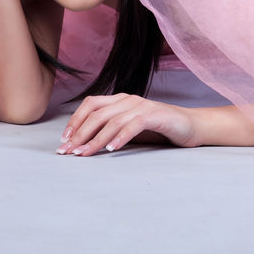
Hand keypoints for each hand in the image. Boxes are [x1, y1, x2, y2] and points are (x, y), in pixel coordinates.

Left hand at [56, 94, 200, 155]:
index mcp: (120, 100)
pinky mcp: (155, 115)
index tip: (64, 141)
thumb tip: (83, 144)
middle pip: (97, 113)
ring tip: (85, 154)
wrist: (190, 126)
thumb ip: (110, 131)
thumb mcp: (129, 129)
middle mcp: (128, 99)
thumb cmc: (158, 129)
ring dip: (95, 139)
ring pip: (112, 121)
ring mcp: (142, 106)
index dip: (75, 121)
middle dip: (80, 134)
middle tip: (68, 152)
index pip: (90, 105)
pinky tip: (111, 149)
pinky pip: (133, 125)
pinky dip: (120, 137)